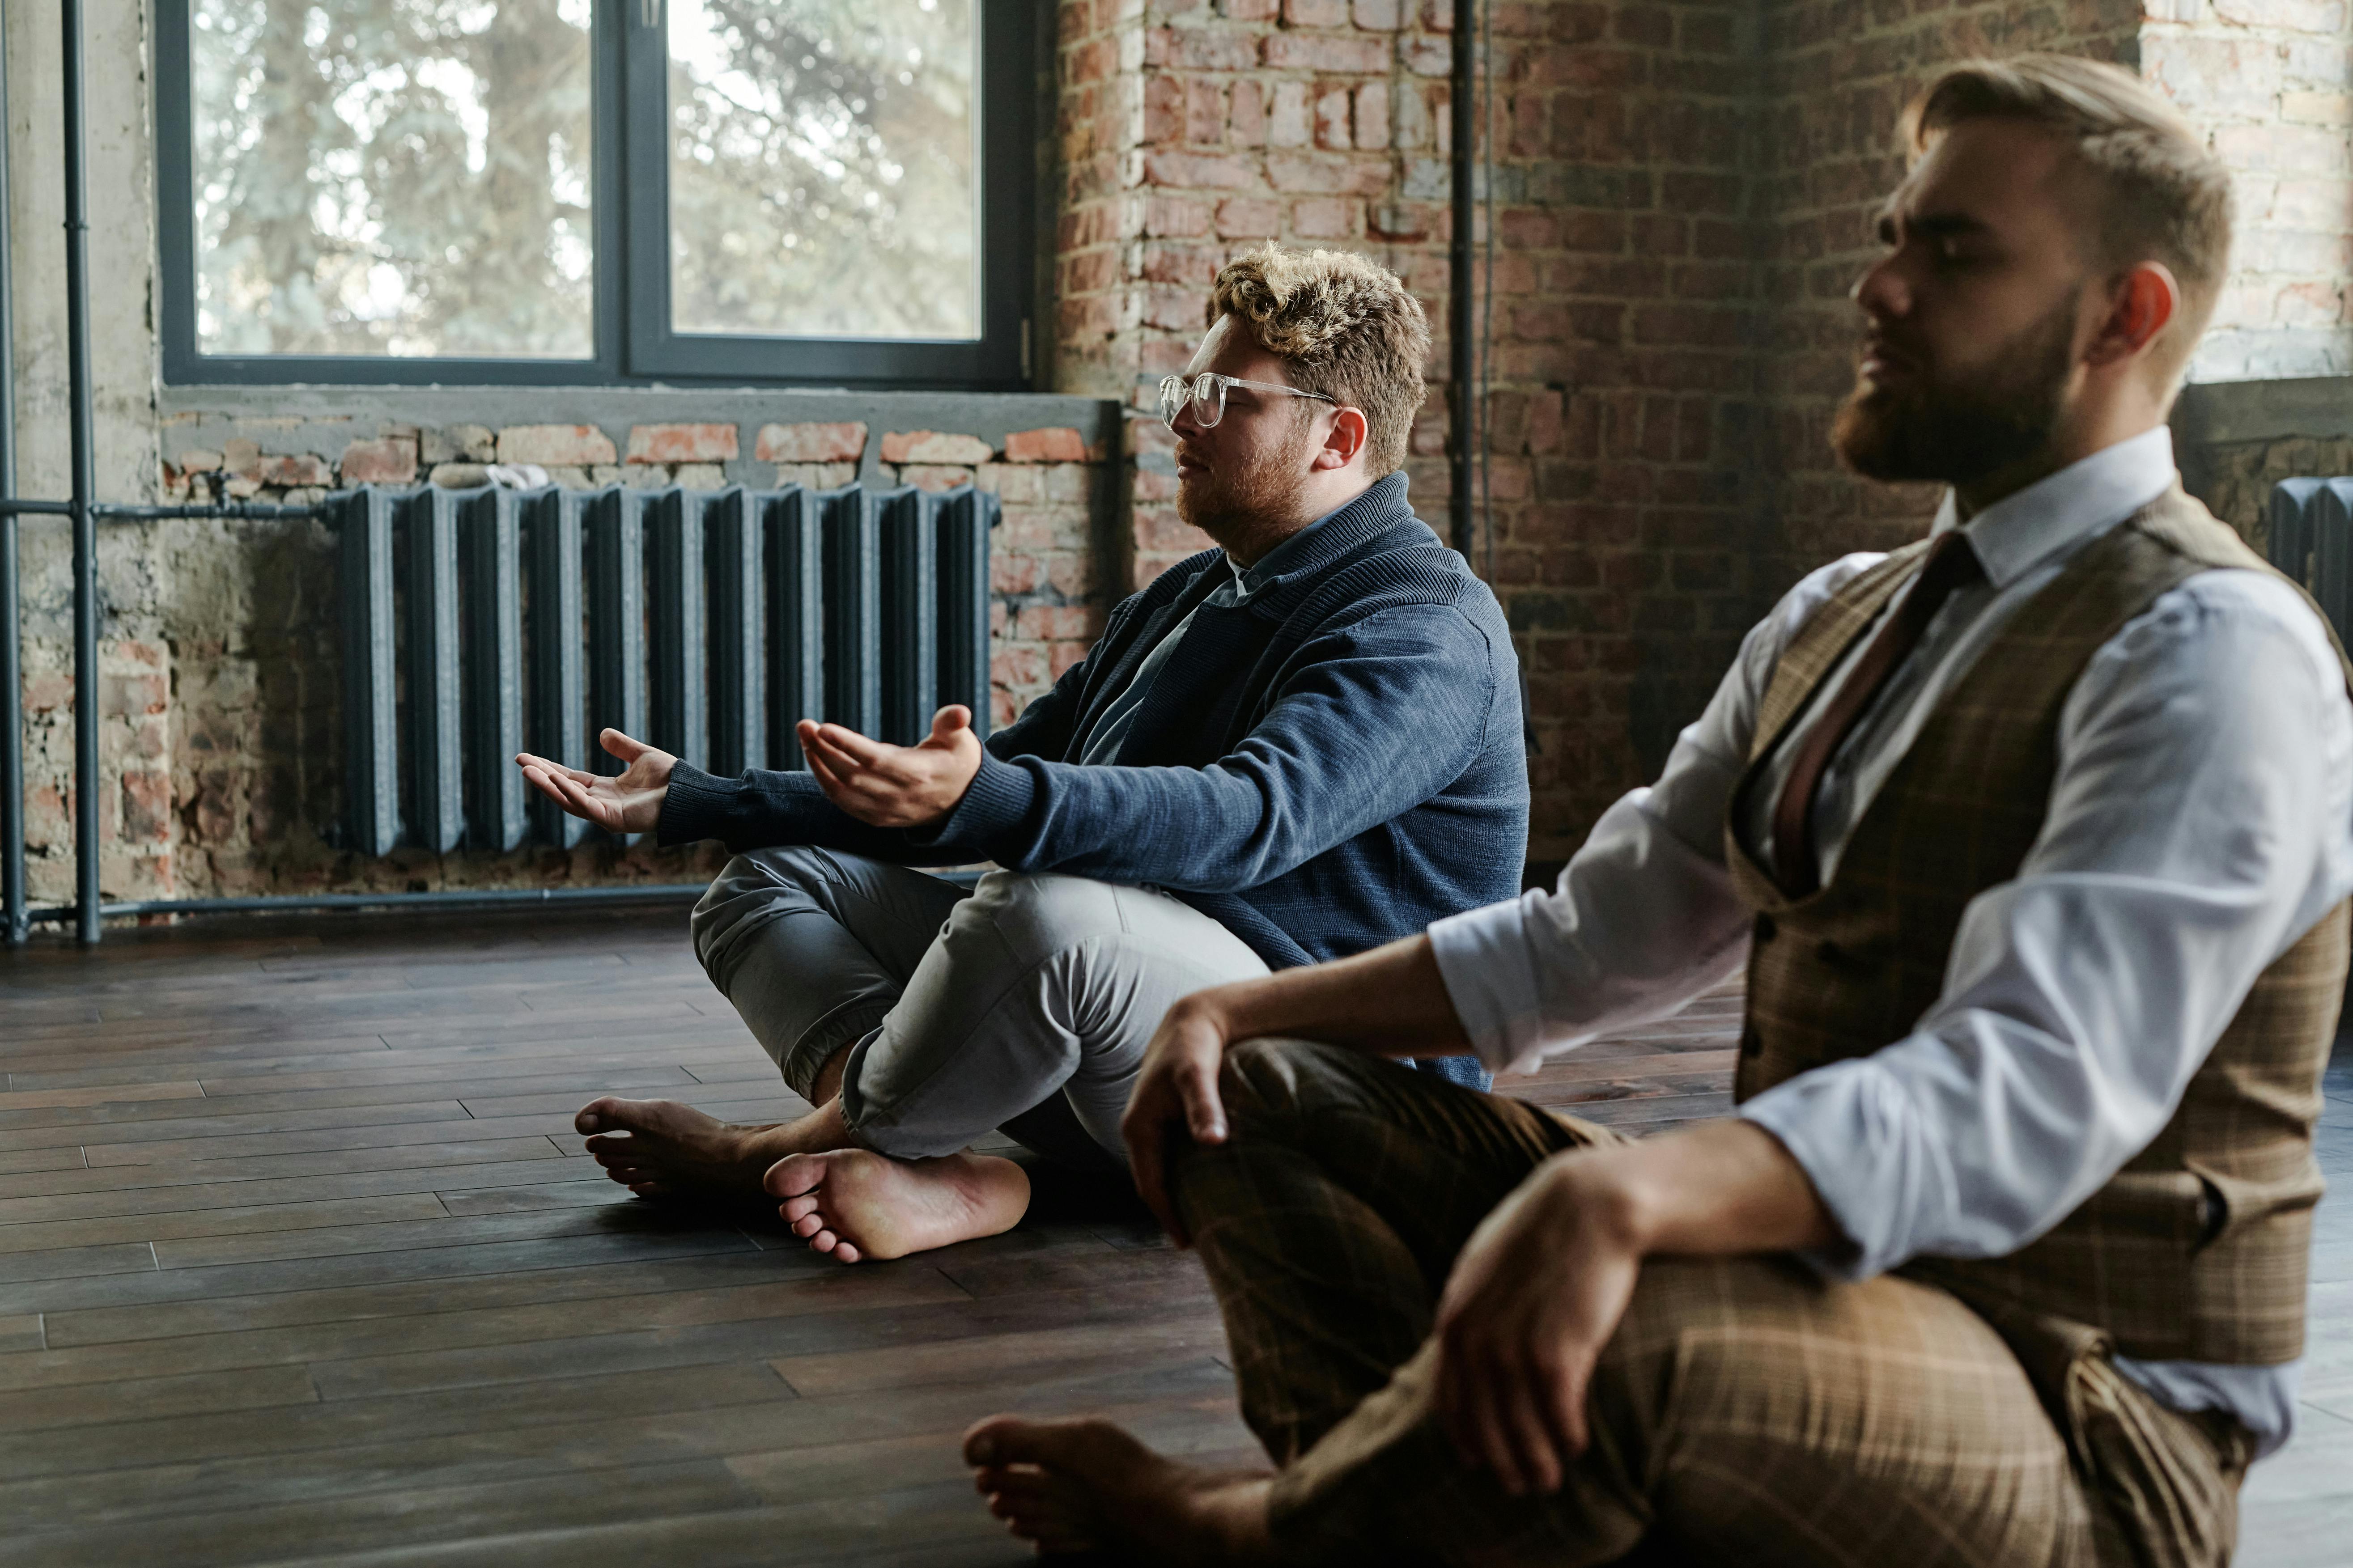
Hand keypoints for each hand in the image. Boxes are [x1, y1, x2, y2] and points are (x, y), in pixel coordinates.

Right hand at [516, 729, 674, 834]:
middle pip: (563, 789)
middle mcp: (601, 803)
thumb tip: (602, 734)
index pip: (570, 778)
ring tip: (527, 770)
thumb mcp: (641, 756)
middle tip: (520, 762)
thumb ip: (622, 746)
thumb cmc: (671, 779)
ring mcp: (606, 814)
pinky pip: (585, 806)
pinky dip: (570, 793)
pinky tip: (555, 779)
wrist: (690, 793)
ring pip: (568, 800)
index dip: (549, 769)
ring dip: (546, 785)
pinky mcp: (613, 820)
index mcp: (606, 790)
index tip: (528, 758)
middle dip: (541, 777)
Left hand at [798, 705, 982, 828]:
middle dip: (823, 749)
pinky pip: (842, 803)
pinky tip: (815, 759)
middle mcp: (897, 796)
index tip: (823, 727)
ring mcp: (885, 810)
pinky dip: (825, 782)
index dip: (847, 745)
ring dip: (818, 765)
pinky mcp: (876, 818)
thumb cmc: (958, 763)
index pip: (874, 760)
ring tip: (805, 737)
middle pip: (851, 774)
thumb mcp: (961, 741)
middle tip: (804, 725)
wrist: (963, 804)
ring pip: (841, 791)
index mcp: (917, 775)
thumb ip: (953, 724)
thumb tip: (960, 711)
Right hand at [1120, 994, 1236, 1246]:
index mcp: (1138, 1128)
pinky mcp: (1163, 1124)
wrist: (1190, 1021)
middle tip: (1199, 1244)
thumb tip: (1213, 1142)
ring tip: (1202, 1226)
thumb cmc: (1194, 1047)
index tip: (1188, 1243)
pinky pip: (1168, 1162)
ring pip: (1160, 1174)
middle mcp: (1138, 1131)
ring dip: (1176, 1199)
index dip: (1167, 1215)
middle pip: (1152, 1184)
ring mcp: (1149, 1129)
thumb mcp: (1197, 1075)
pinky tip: (1204, 1191)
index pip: (1149, 1185)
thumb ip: (1205, 1108)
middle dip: (1171, 1214)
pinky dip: (1182, 1180)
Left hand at [1431, 1158, 1645, 1496]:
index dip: (1464, 1435)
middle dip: (1500, 1461)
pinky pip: (1559, 1413)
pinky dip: (1566, 1435)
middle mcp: (1476, 1337)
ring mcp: (1514, 1345)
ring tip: (1550, 1480)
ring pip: (1520, 1426)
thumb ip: (1473, 1304)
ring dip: (1535, 1460)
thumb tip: (1464, 1341)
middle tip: (1519, 1488)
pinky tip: (1577, 1446)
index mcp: (1454, 1317)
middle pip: (1483, 1421)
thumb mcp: (1487, 1264)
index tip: (1478, 1461)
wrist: (1588, 1205)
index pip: (1450, 1397)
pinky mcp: (1558, 1351)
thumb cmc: (1545, 1231)